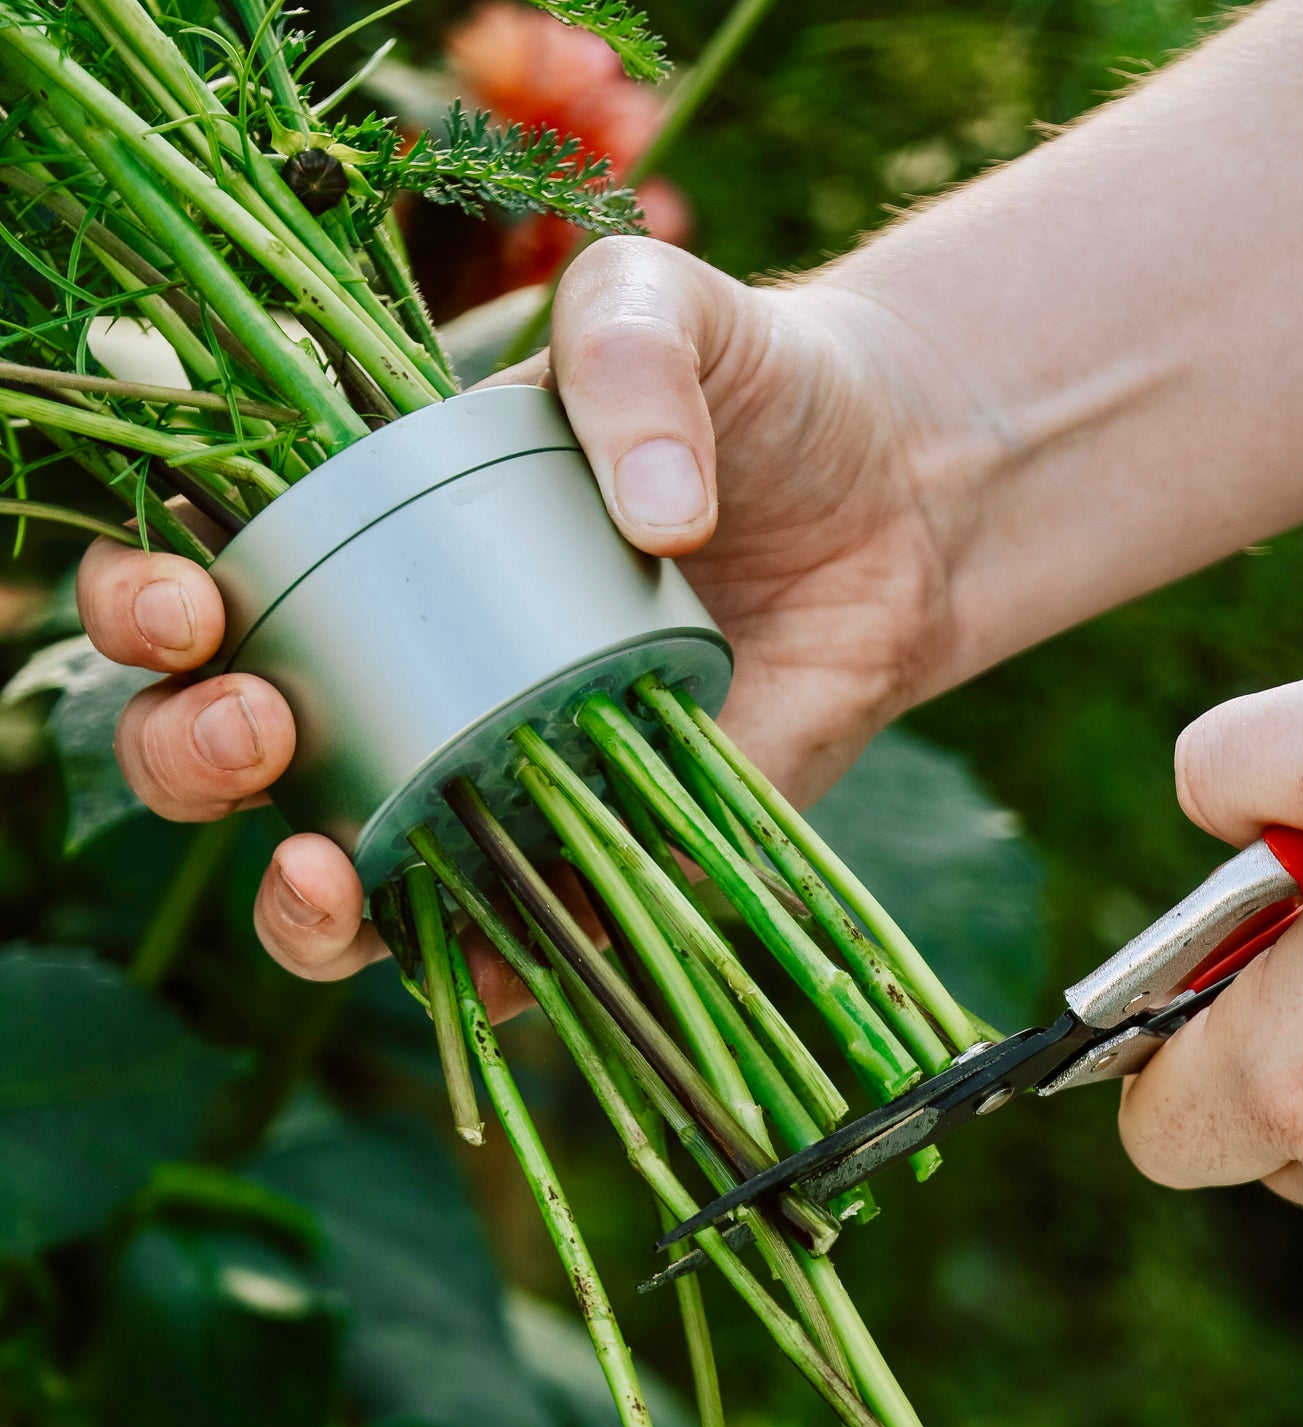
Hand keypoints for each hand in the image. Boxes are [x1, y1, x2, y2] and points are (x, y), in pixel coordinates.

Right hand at [78, 238, 956, 1004]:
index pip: (201, 594)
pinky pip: (517, 951)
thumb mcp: (671, 315)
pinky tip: (489, 950)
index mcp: (363, 544)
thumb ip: (629, 351)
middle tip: (258, 726)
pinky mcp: (595, 860)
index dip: (146, 615)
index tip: (188, 605)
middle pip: (226, 756)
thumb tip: (651, 519)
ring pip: (344, 888)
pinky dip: (488, 974)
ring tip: (322, 869)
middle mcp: (398, 679)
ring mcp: (488, 784)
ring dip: (299, 908)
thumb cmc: (750, 392)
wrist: (894, 500)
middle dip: (192, 758)